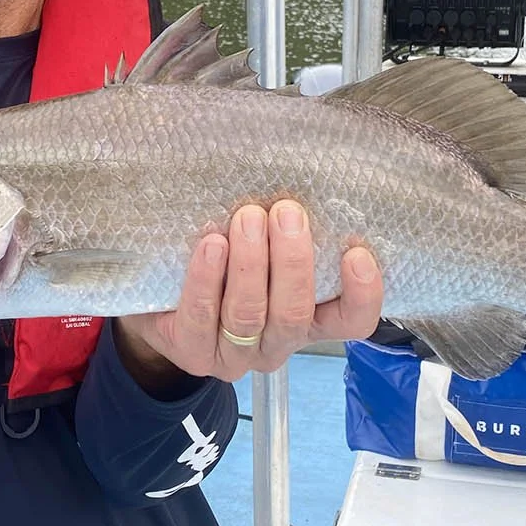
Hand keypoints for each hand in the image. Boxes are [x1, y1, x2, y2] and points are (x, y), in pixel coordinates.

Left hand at [115, 201, 382, 386]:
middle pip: (294, 315)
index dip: (362, 294)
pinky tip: (211, 245)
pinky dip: (207, 280)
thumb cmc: (228, 261)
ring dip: (250, 265)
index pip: (351, 321)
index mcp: (309, 320)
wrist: (163, 296)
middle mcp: (277, 343)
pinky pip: (201, 319)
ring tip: (246, 218)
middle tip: (286, 212)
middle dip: (292, 262)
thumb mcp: (266, 244)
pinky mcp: (193, 352)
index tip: (356, 252)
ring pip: (249, 316)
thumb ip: (287, 226)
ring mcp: (235, 355)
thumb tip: (302, 170)